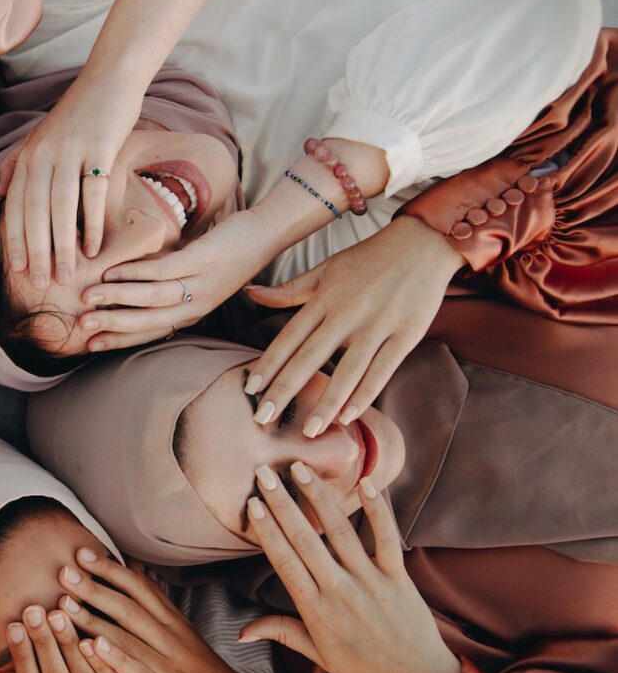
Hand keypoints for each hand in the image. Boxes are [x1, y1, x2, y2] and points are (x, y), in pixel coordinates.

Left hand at [0, 78, 141, 287]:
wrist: (109, 78)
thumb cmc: (77, 113)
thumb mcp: (40, 137)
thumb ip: (17, 163)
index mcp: (28, 156)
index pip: (16, 205)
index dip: (17, 239)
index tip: (19, 270)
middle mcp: (44, 154)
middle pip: (36, 211)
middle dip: (37, 251)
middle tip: (41, 284)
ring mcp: (71, 151)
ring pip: (61, 207)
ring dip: (62, 245)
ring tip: (66, 275)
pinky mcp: (100, 147)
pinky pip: (93, 193)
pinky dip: (92, 223)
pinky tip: (92, 249)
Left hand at [52, 549, 267, 672]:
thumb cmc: (199, 671)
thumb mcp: (180, 633)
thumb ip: (154, 605)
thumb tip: (130, 567)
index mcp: (172, 622)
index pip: (139, 588)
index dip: (110, 570)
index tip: (80, 554)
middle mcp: (171, 639)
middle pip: (128, 608)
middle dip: (94, 588)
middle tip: (63, 572)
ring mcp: (169, 666)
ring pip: (128, 638)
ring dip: (93, 620)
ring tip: (63, 605)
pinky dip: (115, 659)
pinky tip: (92, 647)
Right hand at [78, 207, 272, 350]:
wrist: (265, 234)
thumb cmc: (225, 255)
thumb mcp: (195, 279)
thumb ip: (165, 285)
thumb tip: (124, 284)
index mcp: (192, 313)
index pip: (151, 331)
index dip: (120, 338)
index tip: (91, 345)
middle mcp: (197, 305)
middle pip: (149, 320)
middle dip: (113, 324)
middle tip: (83, 326)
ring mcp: (202, 284)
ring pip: (153, 298)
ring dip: (118, 298)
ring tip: (89, 296)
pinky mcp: (204, 260)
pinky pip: (164, 271)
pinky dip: (136, 272)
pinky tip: (113, 271)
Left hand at [241, 217, 465, 434]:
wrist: (424, 242)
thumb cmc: (370, 257)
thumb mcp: (326, 268)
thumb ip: (289, 290)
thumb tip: (249, 293)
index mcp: (325, 298)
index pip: (289, 337)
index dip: (268, 364)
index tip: (250, 389)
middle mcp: (347, 313)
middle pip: (311, 356)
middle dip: (286, 389)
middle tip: (264, 418)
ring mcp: (378, 324)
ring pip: (348, 369)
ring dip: (327, 402)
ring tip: (309, 430)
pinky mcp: (407, 334)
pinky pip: (383, 369)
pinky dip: (366, 393)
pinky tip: (349, 416)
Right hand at [242, 462, 460, 672]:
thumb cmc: (364, 669)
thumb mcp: (317, 655)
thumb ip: (280, 632)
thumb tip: (240, 633)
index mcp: (316, 610)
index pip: (284, 562)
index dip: (267, 531)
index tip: (253, 504)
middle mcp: (341, 592)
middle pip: (306, 539)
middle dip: (283, 504)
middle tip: (266, 473)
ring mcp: (372, 582)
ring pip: (341, 532)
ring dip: (319, 497)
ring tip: (301, 470)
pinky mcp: (399, 577)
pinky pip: (387, 538)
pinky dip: (378, 511)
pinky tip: (366, 484)